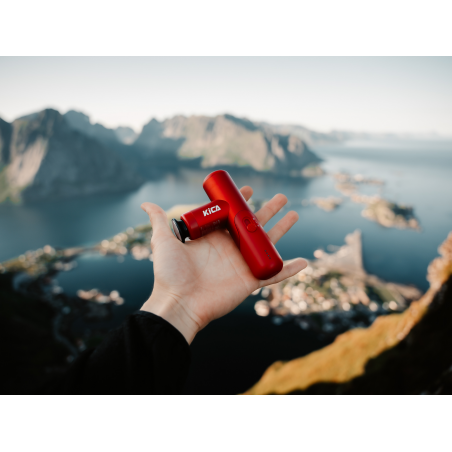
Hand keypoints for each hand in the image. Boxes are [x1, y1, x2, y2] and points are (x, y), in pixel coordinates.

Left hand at [140, 186, 306, 343]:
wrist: (178, 302)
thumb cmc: (170, 273)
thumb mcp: (164, 242)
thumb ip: (158, 221)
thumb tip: (146, 203)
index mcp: (214, 237)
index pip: (232, 215)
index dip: (241, 202)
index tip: (249, 189)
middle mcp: (230, 248)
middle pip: (254, 225)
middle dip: (268, 210)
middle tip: (281, 196)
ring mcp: (242, 264)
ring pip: (268, 243)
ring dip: (283, 229)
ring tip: (295, 214)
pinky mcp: (251, 281)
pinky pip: (274, 274)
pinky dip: (289, 269)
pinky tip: (304, 262)